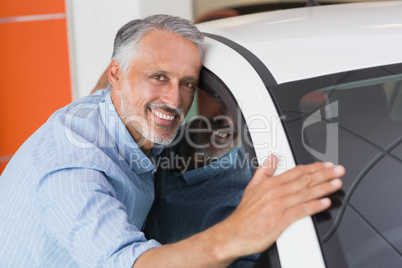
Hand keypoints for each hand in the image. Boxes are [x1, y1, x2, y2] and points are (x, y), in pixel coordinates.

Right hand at [220, 155, 343, 257]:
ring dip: (323, 188)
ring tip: (336, 184)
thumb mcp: (252, 186)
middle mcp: (276, 192)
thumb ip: (264, 171)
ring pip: (305, 193)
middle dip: (324, 174)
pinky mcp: (281, 220)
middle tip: (338, 170)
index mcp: (270, 183)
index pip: (296, 171)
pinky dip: (314, 206)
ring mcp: (279, 205)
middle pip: (304, 180)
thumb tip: (272, 158)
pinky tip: (325, 203)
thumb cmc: (245, 214)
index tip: (326, 165)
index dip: (314, 167)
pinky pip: (301, 211)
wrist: (235, 233)